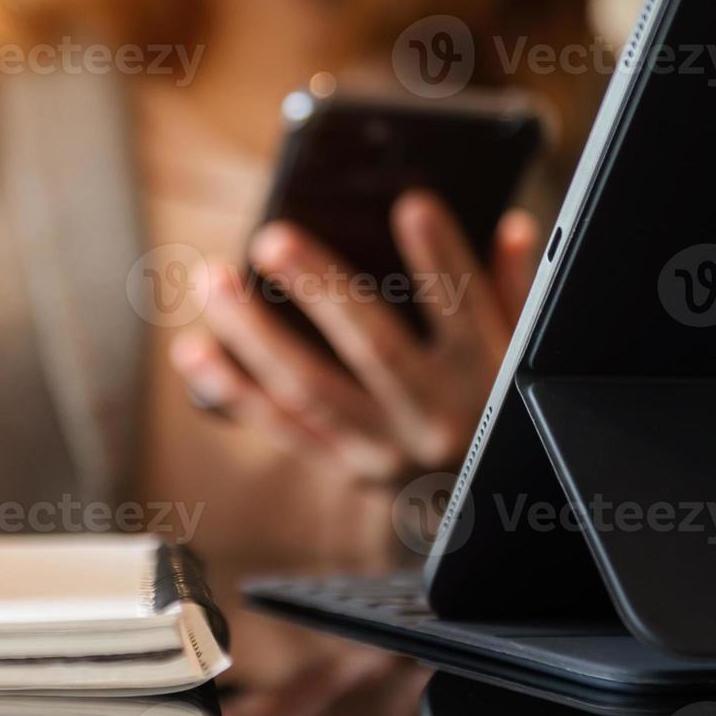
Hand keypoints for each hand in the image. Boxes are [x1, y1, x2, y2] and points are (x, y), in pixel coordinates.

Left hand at [171, 192, 538, 484]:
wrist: (483, 510)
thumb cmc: (497, 407)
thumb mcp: (522, 352)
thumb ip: (515, 291)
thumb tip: (514, 227)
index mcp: (484, 377)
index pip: (464, 308)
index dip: (441, 259)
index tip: (413, 205)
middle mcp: (432, 417)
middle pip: (374, 349)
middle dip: (321, 291)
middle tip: (271, 238)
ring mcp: (383, 449)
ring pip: (310, 389)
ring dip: (254, 334)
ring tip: (213, 282)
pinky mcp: (344, 468)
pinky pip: (280, 426)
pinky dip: (231, 390)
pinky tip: (192, 351)